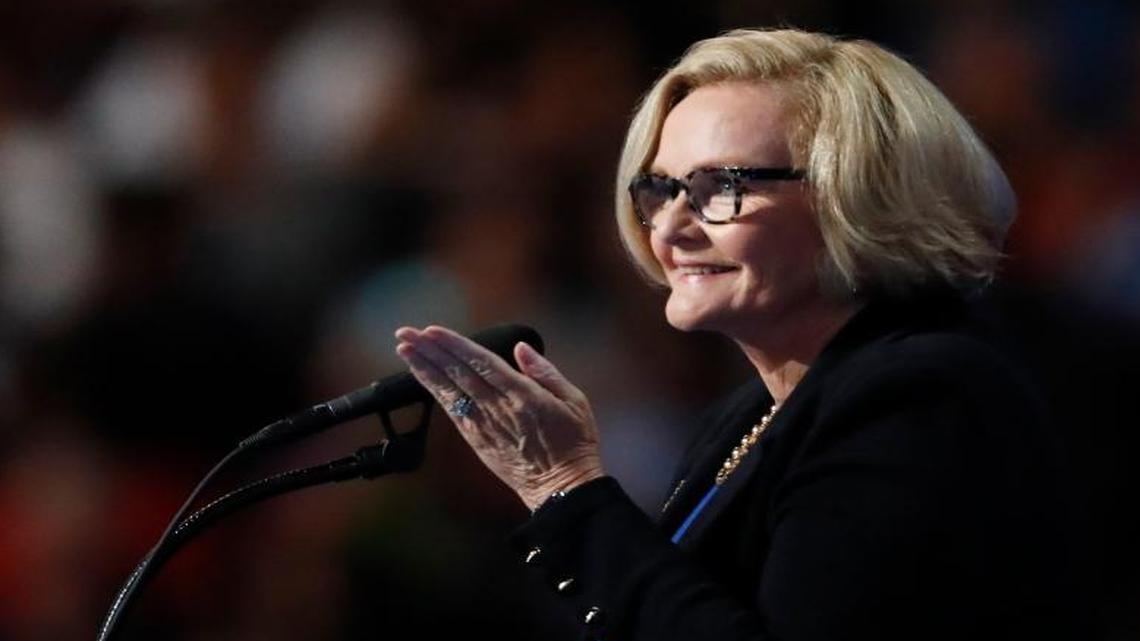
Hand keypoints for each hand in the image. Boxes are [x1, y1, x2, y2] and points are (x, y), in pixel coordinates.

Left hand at [394, 325, 604, 510]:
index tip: (432, 331)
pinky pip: (451, 411)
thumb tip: (520, 349)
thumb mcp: (574, 400)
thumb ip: (545, 372)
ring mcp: (484, 426)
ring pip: (448, 391)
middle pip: (458, 373)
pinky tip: (422, 378)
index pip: (481, 363)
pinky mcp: (477, 441)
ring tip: (404, 349)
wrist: (562, 488)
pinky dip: (434, 392)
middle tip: (405, 332)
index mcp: (523, 396)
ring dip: (424, 369)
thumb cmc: (574, 442)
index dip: (454, 345)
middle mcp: (498, 409)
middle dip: (430, 351)